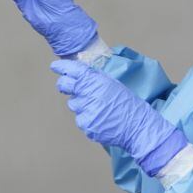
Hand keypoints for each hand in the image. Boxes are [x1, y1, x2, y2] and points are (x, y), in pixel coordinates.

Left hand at [51, 60, 186, 175]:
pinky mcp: (86, 124)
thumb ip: (94, 77)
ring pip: (73, 104)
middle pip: (65, 85)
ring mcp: (86, 110)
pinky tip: (100, 119)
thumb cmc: (126, 103)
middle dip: (63, 85)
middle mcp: (89, 93)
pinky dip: (87, 119)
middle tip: (65, 86)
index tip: (55, 67)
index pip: (74, 70)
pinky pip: (80, 119)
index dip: (62, 68)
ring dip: (81, 105)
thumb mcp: (112, 84)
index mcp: (97, 80)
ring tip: (98, 108)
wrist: (137, 126)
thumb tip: (78, 70)